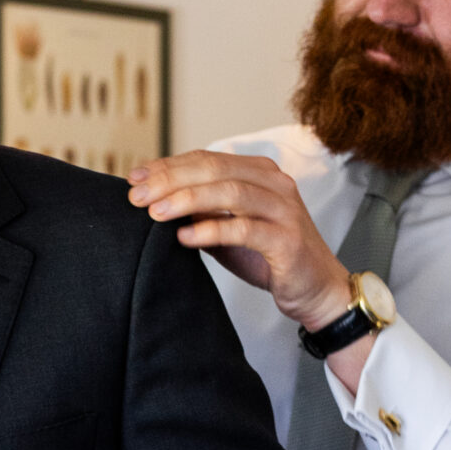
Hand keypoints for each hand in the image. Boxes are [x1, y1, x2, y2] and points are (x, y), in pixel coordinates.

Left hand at [129, 150, 352, 331]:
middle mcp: (274, 184)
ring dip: (187, 200)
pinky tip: (185, 237)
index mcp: (259, 173)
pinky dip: (212, 230)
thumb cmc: (270, 257)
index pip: (206, 159)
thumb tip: (155, 201)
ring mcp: (284, 209)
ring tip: (155, 213)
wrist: (316, 290)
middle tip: (136, 195)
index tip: (134, 178)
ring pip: (230, 192)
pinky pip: (245, 228)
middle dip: (170, 180)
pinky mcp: (288, 239)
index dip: (168, 165)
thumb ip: (201, 212)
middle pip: (215, 169)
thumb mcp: (229, 229)